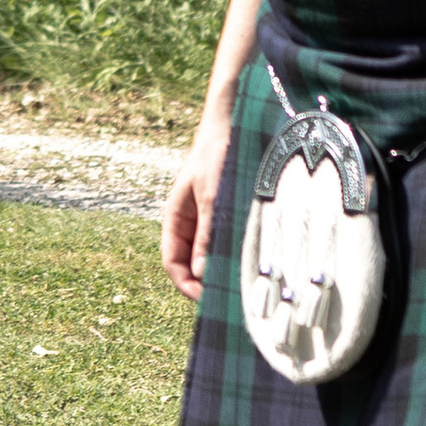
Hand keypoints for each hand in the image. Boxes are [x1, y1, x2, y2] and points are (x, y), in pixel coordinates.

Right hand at [161, 119, 232, 301]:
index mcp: (176, 218)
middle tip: (230, 298)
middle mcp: (190, 224)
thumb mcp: (213, 196)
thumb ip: (207, 234)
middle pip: (191, 265)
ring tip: (243, 285)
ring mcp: (209, 220)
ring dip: (222, 270)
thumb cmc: (218, 155)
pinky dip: (236, 255)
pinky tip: (253, 262)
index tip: (206, 300)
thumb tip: (202, 274)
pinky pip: (227, 243)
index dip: (185, 285)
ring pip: (211, 256)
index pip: (172, 263)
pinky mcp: (228, 216)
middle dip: (206, 283)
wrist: (235, 125)